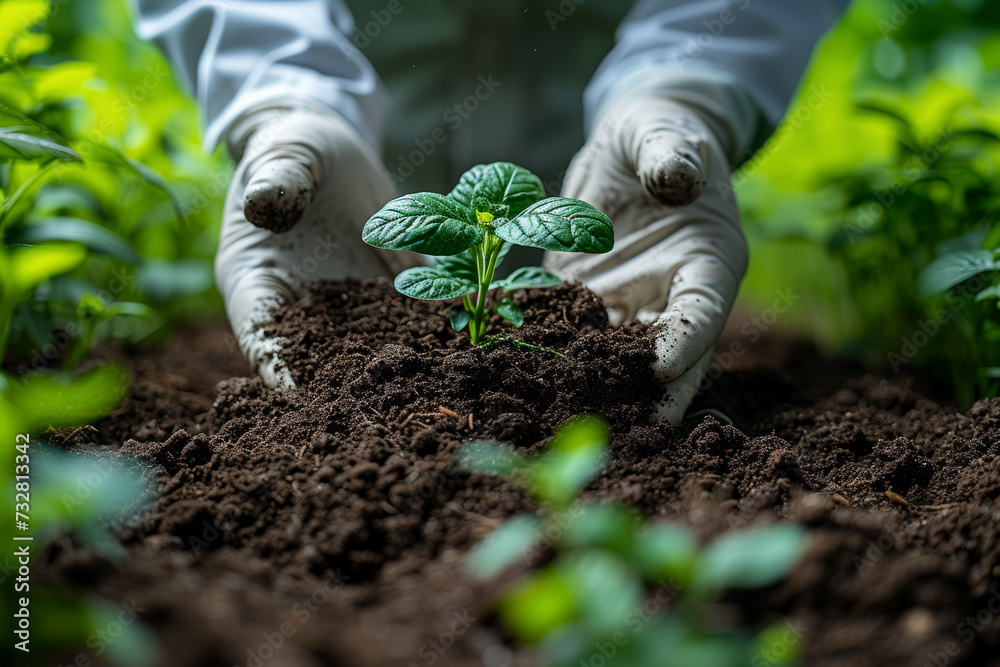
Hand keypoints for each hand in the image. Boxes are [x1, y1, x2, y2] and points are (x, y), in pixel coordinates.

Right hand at [217, 105, 418, 388]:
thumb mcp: (285, 155)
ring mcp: (351, 304)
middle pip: (319, 357)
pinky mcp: (390, 290)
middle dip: (346, 384)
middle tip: (378, 406)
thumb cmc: (295, 148)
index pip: (261, 334)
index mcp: (258, 280)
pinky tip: (467, 341)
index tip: (300, 394)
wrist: (335, 151)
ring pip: (371, 344)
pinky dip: (436, 328)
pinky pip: (414, 313)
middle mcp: (305, 305)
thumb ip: (278, 181)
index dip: (278, 367)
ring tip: (430, 387)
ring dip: (398, 366)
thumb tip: (264, 205)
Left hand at [545, 95, 746, 422]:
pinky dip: (542, 349)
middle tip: (611, 431)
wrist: (630, 146)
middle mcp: (669, 294)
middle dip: (637, 394)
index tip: (658, 372)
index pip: (702, 312)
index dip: (685, 342)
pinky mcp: (584, 297)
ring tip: (554, 414)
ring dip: (586, 383)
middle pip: (660, 356)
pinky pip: (563, 328)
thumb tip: (677, 177)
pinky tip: (512, 369)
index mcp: (708, 262)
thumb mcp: (666, 134)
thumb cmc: (659, 134)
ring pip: (609, 355)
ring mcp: (626, 302)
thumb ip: (672, 155)